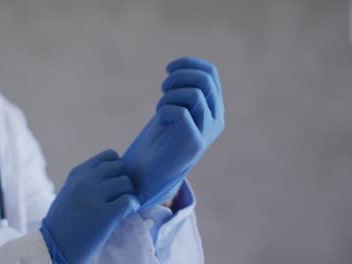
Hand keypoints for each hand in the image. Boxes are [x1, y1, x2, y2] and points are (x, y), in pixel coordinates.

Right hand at [40, 150, 139, 263]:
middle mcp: (85, 180)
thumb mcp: (71, 192)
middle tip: (119, 197)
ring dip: (129, 195)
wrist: (52, 248)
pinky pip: (130, 201)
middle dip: (124, 182)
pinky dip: (133, 207)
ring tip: (120, 208)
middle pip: (122, 167)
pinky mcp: (104, 214)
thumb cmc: (64, 223)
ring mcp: (94, 196)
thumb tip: (119, 175)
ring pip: (127, 183)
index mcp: (78, 173)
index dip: (118, 169)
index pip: (110, 156)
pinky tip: (124, 216)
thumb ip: (90, 180)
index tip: (114, 183)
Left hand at [123, 57, 224, 210]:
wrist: (148, 174)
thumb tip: (184, 68)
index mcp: (213, 108)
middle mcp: (215, 119)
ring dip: (170, 95)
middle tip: (163, 89)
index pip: (210, 73)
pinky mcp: (194, 143)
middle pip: (204, 79)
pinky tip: (161, 119)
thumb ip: (184, 92)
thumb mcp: (173, 109)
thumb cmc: (158, 140)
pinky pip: (181, 112)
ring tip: (160, 107)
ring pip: (194, 94)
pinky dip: (165, 110)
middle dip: (178, 77)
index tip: (169, 68)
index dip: (188, 64)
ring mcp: (207, 132)